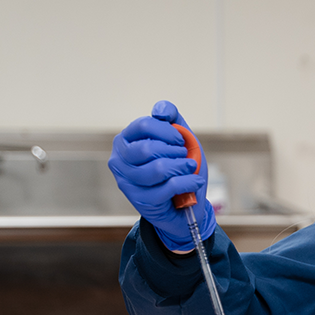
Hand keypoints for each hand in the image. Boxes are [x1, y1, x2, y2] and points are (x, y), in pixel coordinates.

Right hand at [108, 100, 215, 250]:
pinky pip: (168, 187)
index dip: (168, 131)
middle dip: (175, 152)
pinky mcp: (140, 201)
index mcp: (125, 140)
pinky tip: (195, 181)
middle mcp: (119, 160)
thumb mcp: (180, 140)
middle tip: (185, 158)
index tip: (180, 140)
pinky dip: (188, 182)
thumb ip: (171, 119)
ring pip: (158, 169)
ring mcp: (127, 182)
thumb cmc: (179, 169)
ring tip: (190, 168)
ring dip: (182, 168)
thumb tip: (160, 110)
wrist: (185, 204)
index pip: (143, 125)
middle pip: (148, 148)